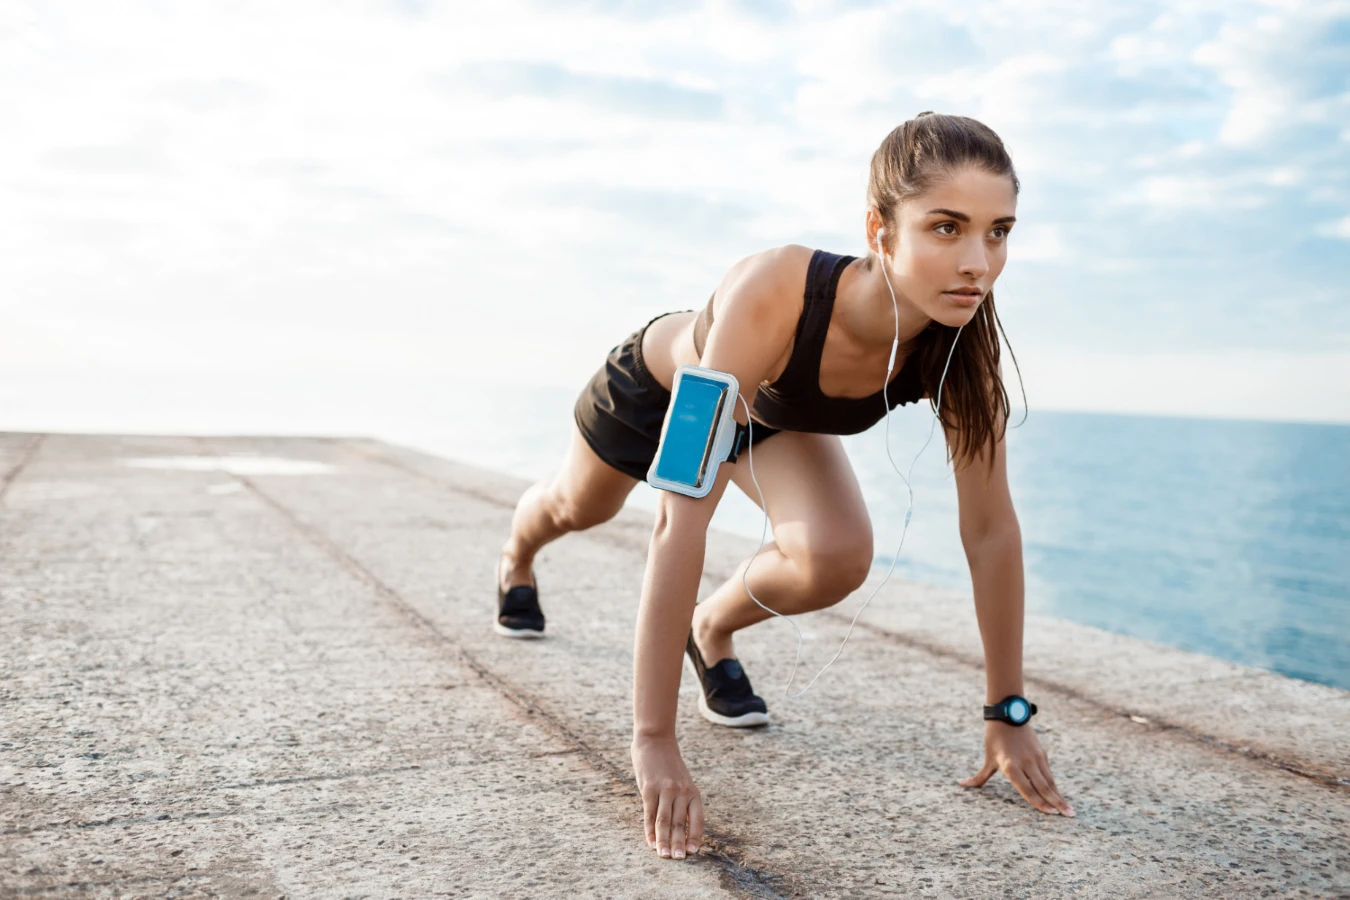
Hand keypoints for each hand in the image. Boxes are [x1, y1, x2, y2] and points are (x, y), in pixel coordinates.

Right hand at [631, 734, 703, 858]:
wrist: (655, 740)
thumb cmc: (668, 764)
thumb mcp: (682, 781)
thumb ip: (682, 802)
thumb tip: (680, 828)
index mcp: (693, 792)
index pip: (697, 819)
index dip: (695, 836)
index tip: (693, 852)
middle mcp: (681, 792)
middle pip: (680, 823)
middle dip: (679, 843)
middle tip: (679, 860)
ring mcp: (665, 790)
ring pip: (665, 821)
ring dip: (664, 841)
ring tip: (664, 856)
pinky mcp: (649, 788)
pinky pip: (649, 814)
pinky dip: (650, 830)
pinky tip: (651, 842)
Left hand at [960, 720, 1074, 816]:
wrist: (1008, 714)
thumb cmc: (994, 738)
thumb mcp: (988, 758)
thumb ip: (979, 777)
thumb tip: (961, 784)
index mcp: (1010, 766)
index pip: (1027, 789)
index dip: (1039, 803)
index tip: (1051, 814)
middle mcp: (1025, 763)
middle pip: (1043, 787)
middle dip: (1056, 803)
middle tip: (1069, 816)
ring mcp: (1036, 757)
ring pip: (1049, 781)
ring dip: (1059, 796)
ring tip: (1069, 810)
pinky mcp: (1042, 753)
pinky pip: (1049, 773)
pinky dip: (1054, 786)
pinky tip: (1060, 796)